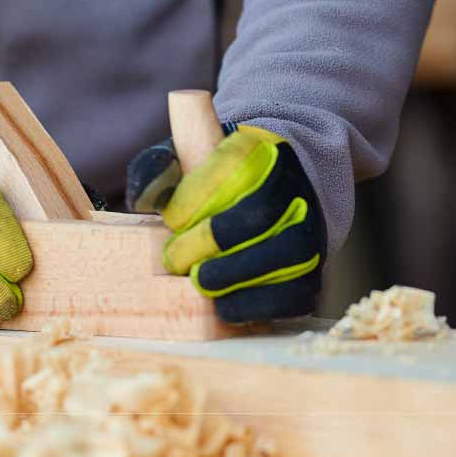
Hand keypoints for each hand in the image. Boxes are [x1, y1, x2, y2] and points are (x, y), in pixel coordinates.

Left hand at [126, 127, 324, 321]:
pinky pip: (295, 292)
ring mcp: (308, 230)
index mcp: (258, 150)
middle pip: (257, 215)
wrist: (281, 191)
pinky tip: (226, 305)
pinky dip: (259, 304)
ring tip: (200, 283)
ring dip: (234, 275)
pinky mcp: (313, 270)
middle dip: (209, 242)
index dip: (195, 198)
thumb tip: (142, 197)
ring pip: (285, 253)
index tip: (171, 220)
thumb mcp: (187, 159)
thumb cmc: (220, 180)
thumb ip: (159, 170)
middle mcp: (292, 187)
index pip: (230, 168)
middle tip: (176, 260)